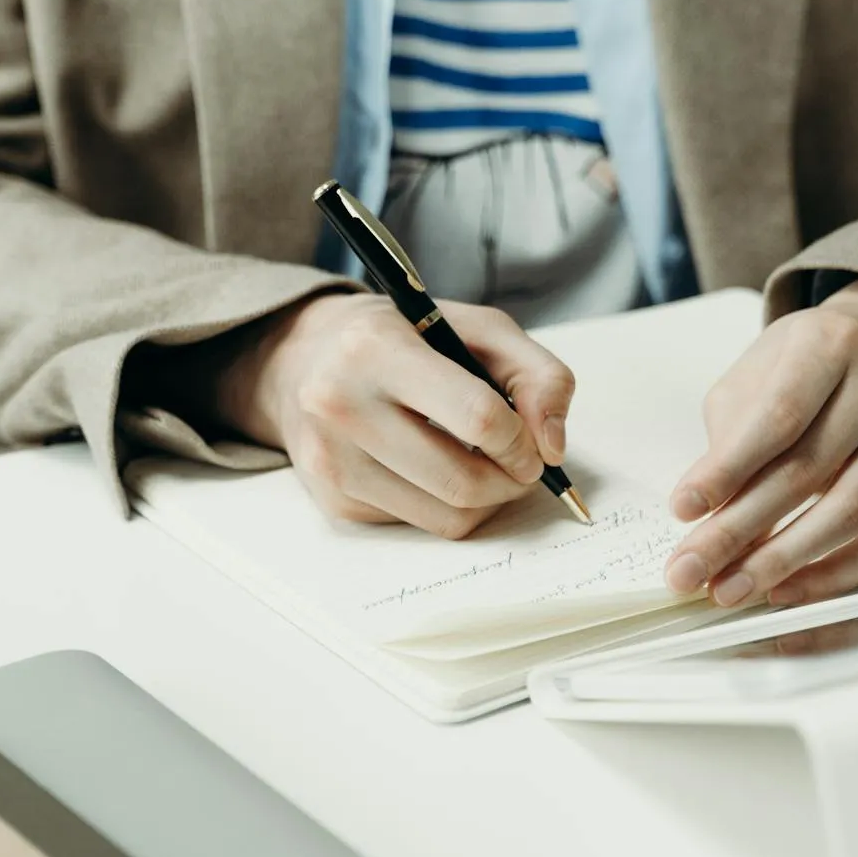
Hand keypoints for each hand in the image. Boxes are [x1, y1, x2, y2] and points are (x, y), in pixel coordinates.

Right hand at [219, 292, 573, 538]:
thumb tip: (553, 447)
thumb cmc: (405, 340)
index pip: (478, 417)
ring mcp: (331, 460)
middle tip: (519, 464)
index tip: (531, 443)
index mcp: (377, 349)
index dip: (522, 441)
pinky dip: (445, 505)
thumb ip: (538, 375)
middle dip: (511, 481)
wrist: (304, 359)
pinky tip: (434, 468)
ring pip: (447, 518)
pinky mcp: (334, 501)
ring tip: (485, 466)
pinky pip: (420, 527)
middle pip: (463, 482)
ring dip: (486, 501)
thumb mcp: (478, 329)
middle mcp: (340, 405)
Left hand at [663, 279, 857, 607]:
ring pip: (848, 513)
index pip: (779, 417)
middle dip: (739, 530)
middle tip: (691, 570)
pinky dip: (832, 576)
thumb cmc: (796, 368)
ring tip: (730, 589)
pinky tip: (785, 591)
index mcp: (830, 345)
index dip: (728, 470)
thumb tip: (704, 517)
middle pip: (807, 472)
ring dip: (782, 562)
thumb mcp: (751, 378)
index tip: (682, 510)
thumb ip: (729, 438)